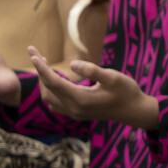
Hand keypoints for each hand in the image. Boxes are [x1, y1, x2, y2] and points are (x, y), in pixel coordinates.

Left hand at [28, 48, 159, 130]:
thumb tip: (72, 64)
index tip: (33, 53)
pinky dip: (50, 90)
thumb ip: (92, 70)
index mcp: (80, 99)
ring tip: (44, 64)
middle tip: (37, 54)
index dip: (42, 67)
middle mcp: (74, 108)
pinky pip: (55, 103)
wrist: (134, 111)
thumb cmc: (126, 92)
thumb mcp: (113, 77)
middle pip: (47, 90)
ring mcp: (74, 113)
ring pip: (49, 98)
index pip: (54, 82)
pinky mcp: (77, 114)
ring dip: (44, 82)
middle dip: (40, 72)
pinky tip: (55, 80)